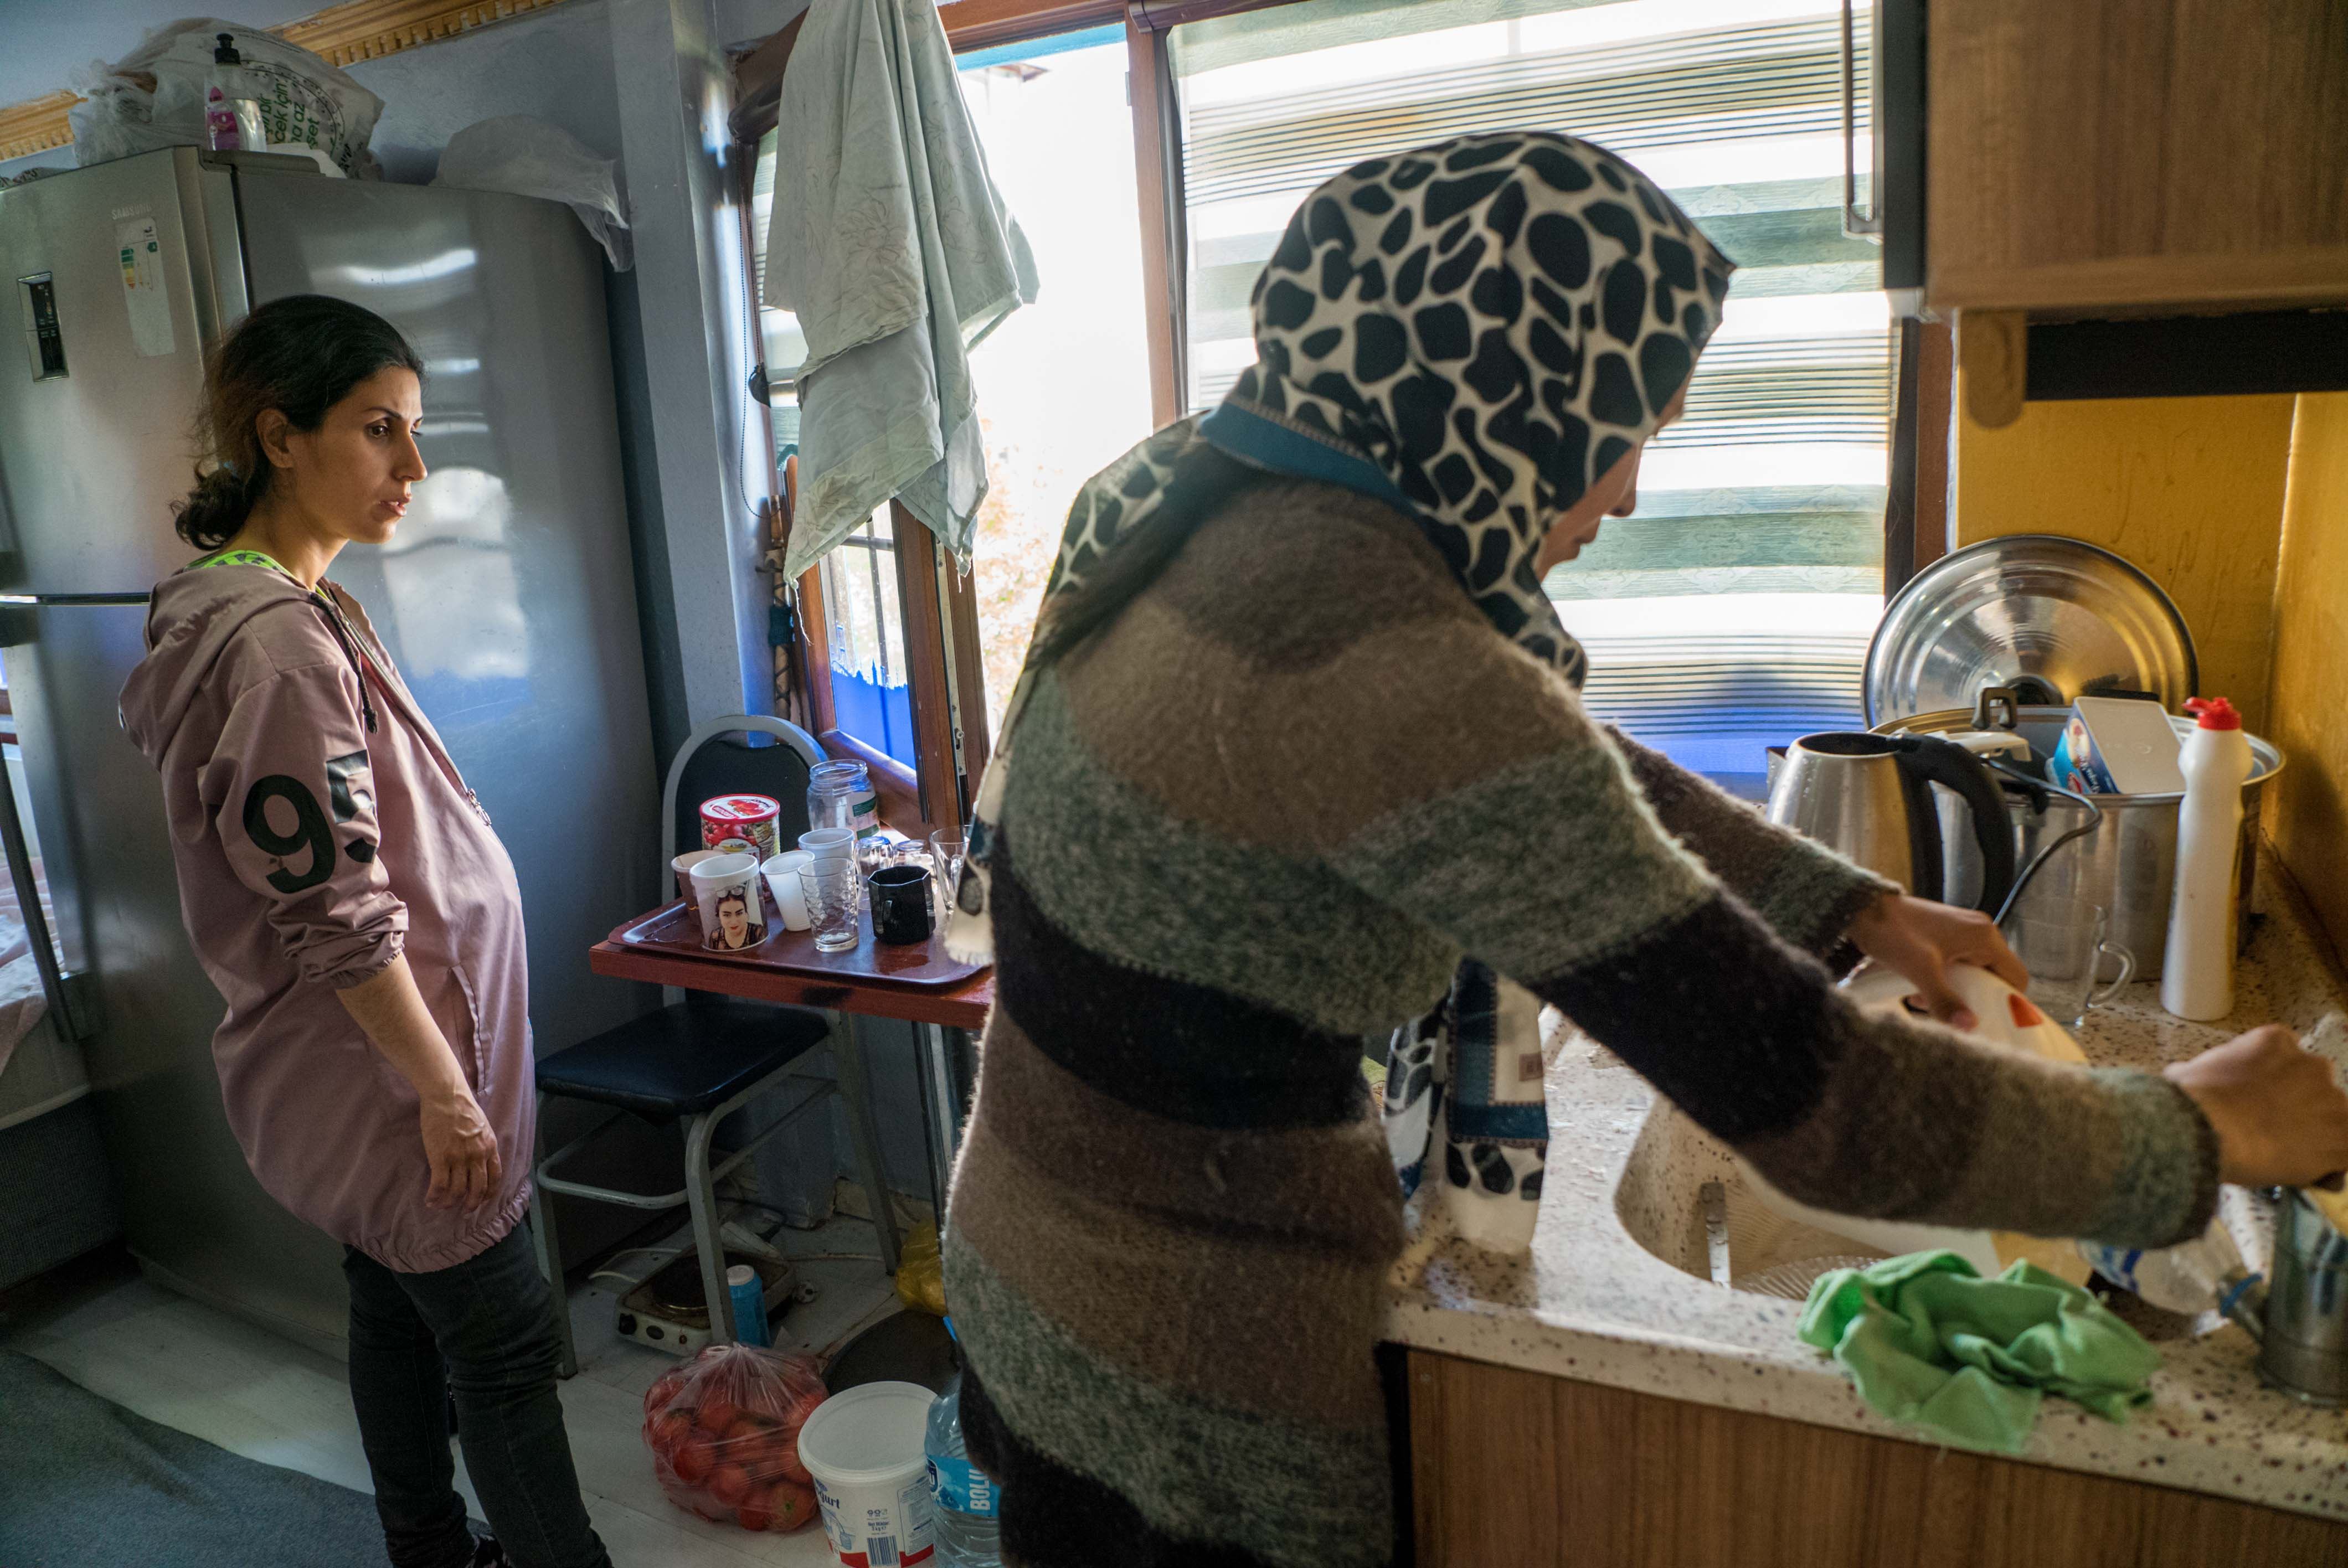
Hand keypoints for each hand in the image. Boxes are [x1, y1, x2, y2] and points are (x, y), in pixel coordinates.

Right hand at [420, 1091, 501, 1211]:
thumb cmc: (463, 1108)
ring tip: (442, 1207)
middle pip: (478, 1189)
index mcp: (490, 1148)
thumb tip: (479, 1160)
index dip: (489, 1193)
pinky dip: (435, 1196)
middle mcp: (477, 1156)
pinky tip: (430, 1201)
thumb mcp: (482, 1127)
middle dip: (471, 1204)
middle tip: (465, 1212)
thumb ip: (483, 1145)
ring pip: (457, 1191)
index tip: (482, 1201)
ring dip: (450, 1203)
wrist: (447, 1096)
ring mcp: (459, 1158)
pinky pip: (439, 1185)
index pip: (495, 1177)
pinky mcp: (440, 1158)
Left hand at [1844, 892, 2029, 1029]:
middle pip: (1995, 976)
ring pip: (1972, 973)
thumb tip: (1969, 1026)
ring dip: (1954, 991)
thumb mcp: (1919, 970)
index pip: (2017, 976)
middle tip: (1952, 1013)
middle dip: (1974, 998)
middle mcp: (1978, 931)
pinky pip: (1955, 965)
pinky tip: (1918, 991)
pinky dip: (1943, 980)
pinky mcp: (1944, 936)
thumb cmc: (1891, 931)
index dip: (2008, 1001)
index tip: (1988, 1019)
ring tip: (1925, 1001)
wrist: (1861, 909)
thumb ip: (1945, 999)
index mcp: (1983, 936)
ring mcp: (1961, 932)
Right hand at [2165, 1025, 2347, 1187]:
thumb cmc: (2192, 1100)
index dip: (2277, 1083)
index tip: (2263, 1100)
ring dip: (2316, 1136)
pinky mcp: (2344, 1137)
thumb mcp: (2189, 1071)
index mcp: (2276, 1042)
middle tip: (2274, 1129)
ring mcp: (2332, 1101)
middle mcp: (2312, 1065)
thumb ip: (2207, 1071)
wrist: (2208, 1130)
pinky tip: (2308, 1173)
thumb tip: (2186, 1078)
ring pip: (2334, 1121)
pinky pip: (2344, 1154)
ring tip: (2287, 1156)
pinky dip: (2331, 1165)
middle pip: (2316, 1087)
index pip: (2288, 1059)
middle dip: (2300, 1107)